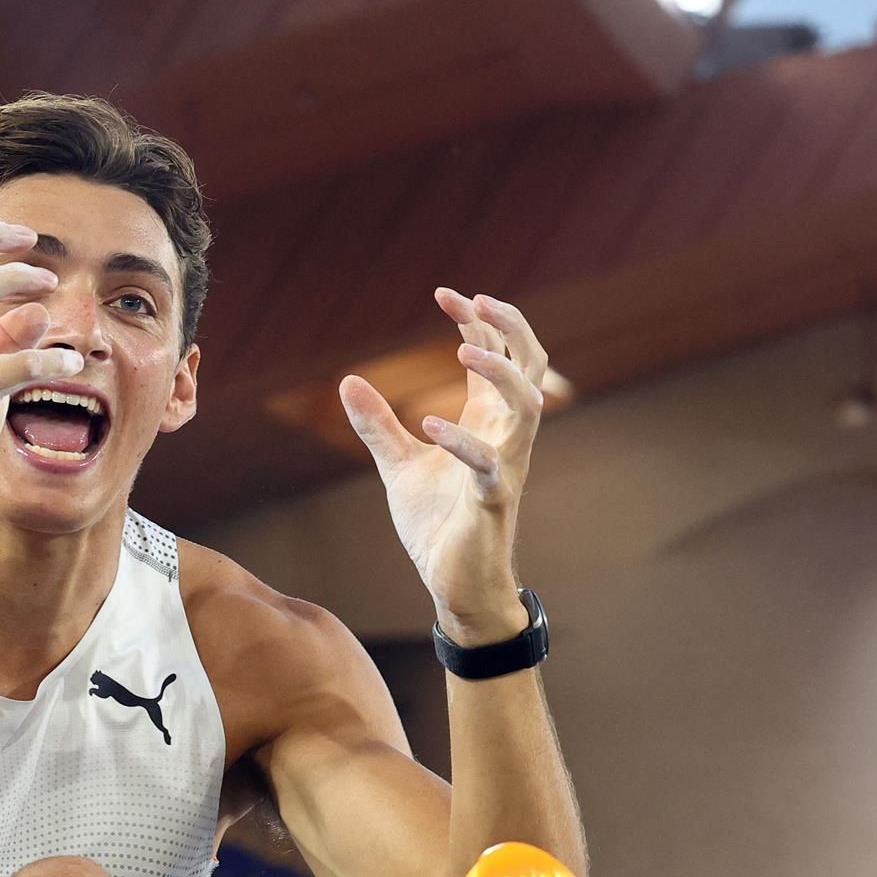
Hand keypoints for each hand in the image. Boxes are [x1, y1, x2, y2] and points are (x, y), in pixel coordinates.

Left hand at [340, 289, 548, 644]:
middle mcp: (505, 437)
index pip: (495, 356)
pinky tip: (430, 424)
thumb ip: (378, 424)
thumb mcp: (398, 465)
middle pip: (529, 366)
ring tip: (462, 351)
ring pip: (528, 406)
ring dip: (501, 374)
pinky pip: (488, 464)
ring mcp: (505, 466)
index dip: (478, 321)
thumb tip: (347, 381)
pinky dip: (463, 442)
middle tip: (475, 300)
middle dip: (509, 328)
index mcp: (487, 423)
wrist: (454, 583)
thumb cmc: (437, 524)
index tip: (446, 293)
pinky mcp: (492, 500)